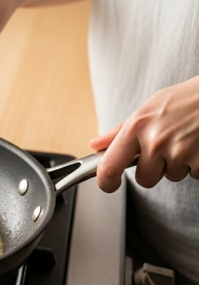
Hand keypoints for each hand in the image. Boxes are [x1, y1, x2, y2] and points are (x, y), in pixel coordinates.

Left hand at [89, 76, 198, 191]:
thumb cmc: (188, 99)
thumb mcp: (151, 107)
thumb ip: (122, 130)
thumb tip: (96, 145)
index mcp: (138, 126)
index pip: (109, 167)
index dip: (106, 182)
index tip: (109, 185)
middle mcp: (156, 141)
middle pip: (144, 179)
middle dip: (156, 169)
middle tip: (170, 146)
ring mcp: (179, 152)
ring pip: (171, 176)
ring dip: (180, 164)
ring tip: (189, 139)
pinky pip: (193, 174)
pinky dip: (197, 163)